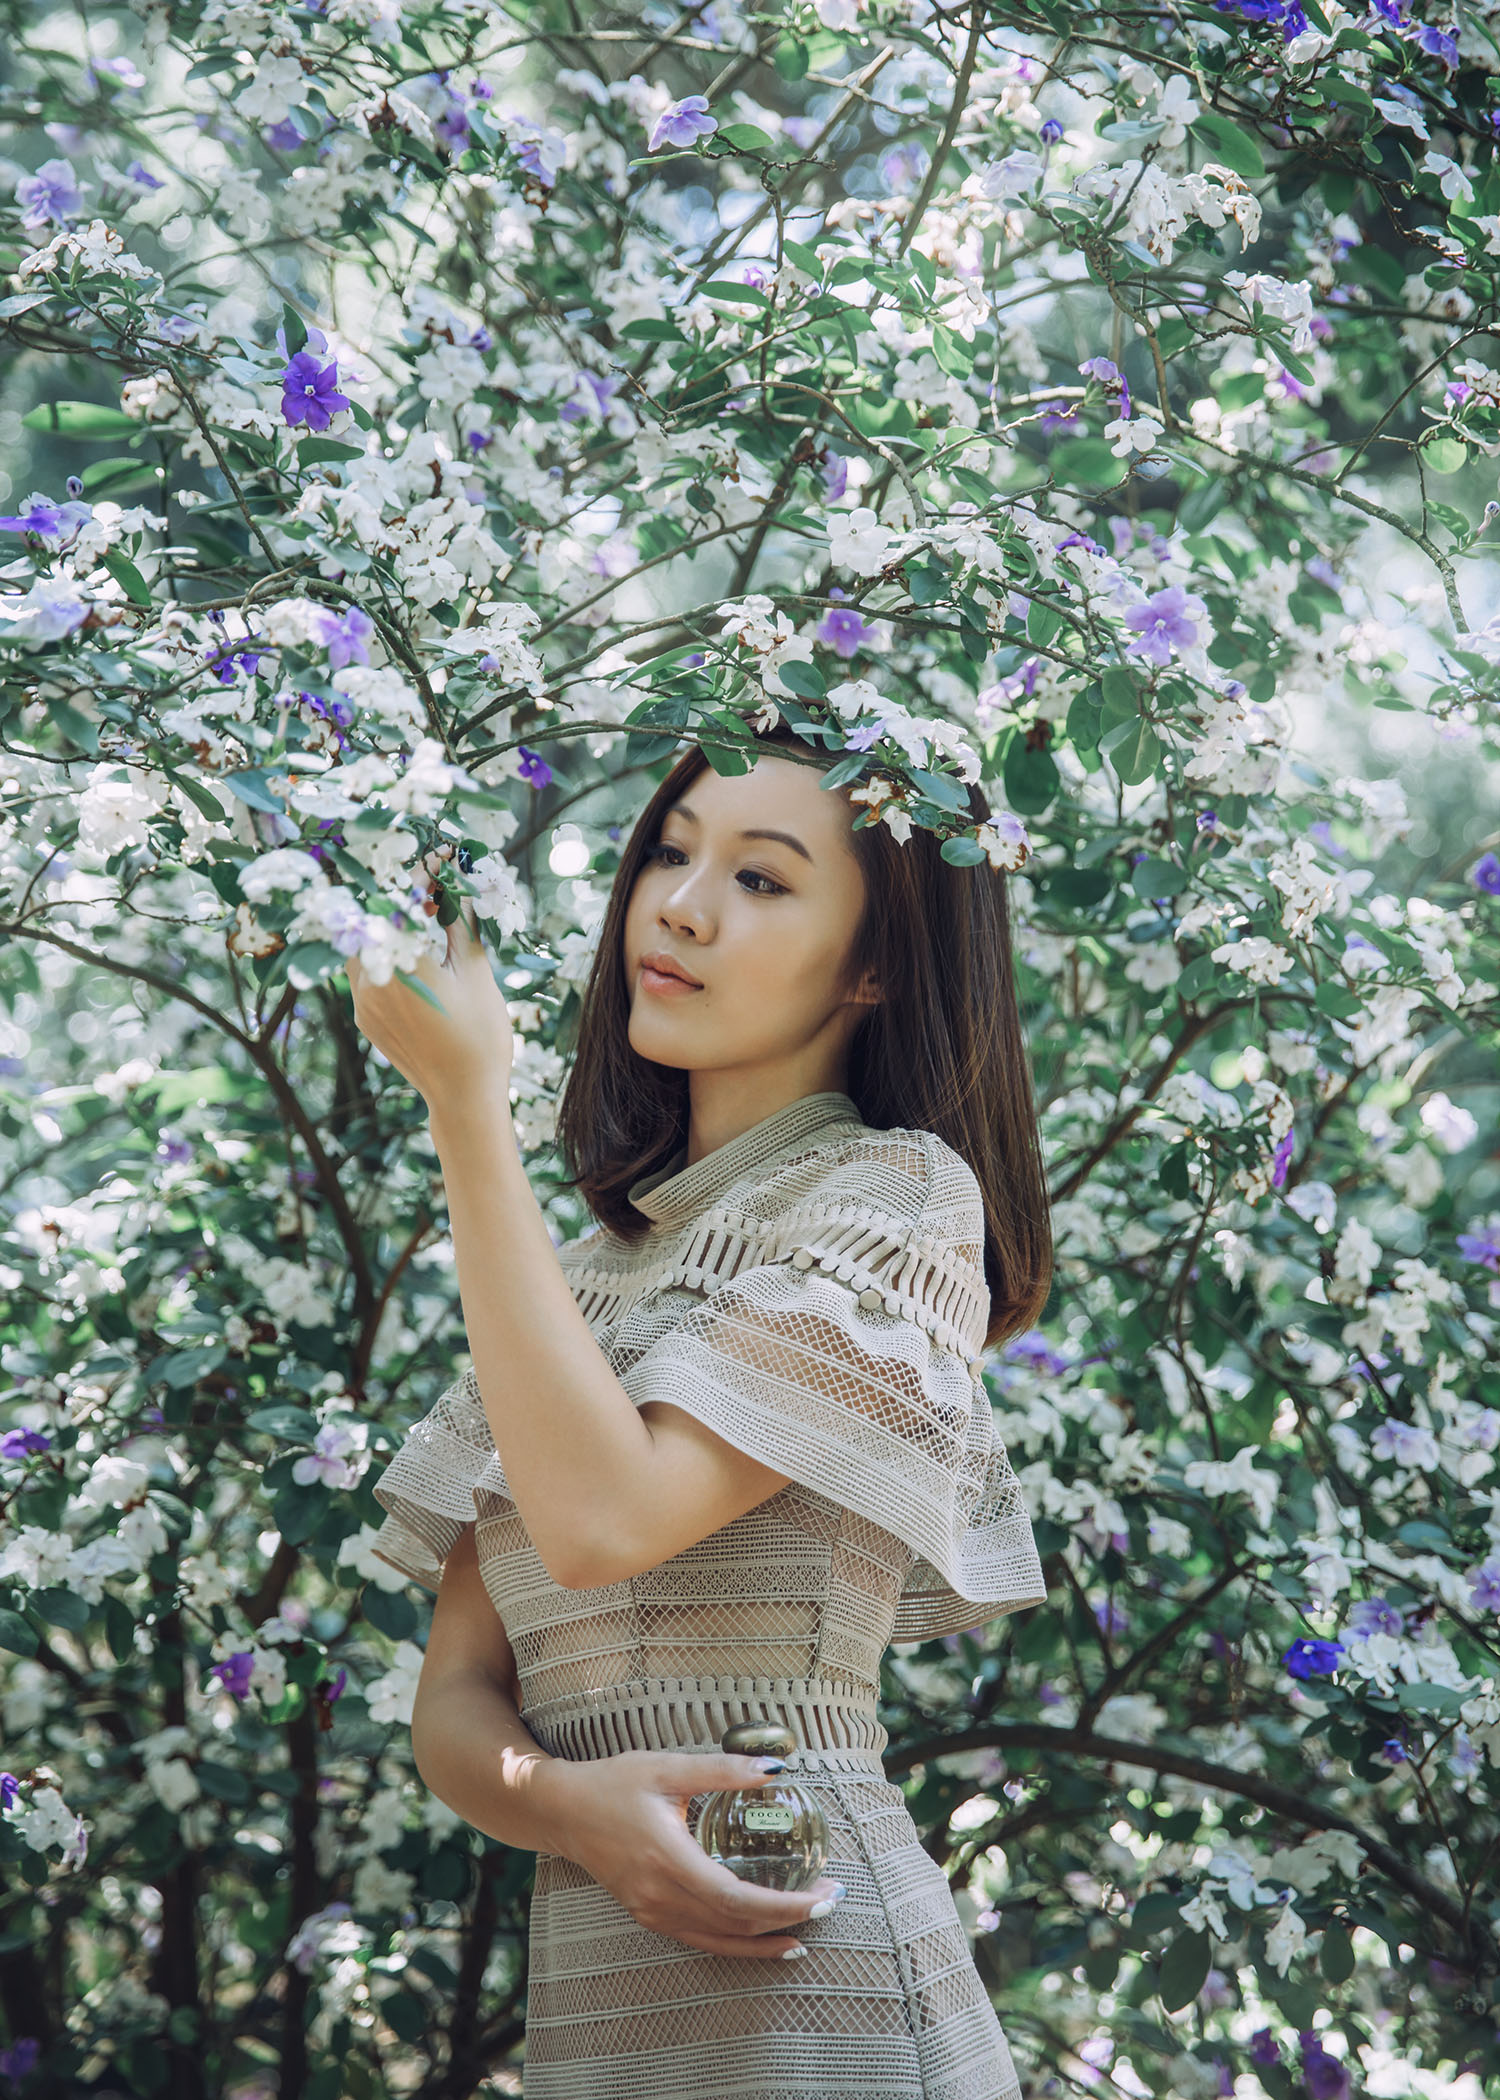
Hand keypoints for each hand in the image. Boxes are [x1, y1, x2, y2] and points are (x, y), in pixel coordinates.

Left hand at [345, 856, 513, 1111]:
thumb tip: (457, 884)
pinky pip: (364, 971)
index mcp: (403, 964)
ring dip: (387, 923)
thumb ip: (461, 923)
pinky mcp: (363, 1016)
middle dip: (401, 893)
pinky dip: (383, 952)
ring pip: (363, 942)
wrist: (463, 1096)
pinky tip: (412, 951)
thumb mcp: (477, 973)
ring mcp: (362, 1000)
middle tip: (432, 883)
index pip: (404, 899)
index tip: (442, 855)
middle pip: (374, 916)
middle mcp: (372, 979)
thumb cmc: (481, 1037)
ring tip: (423, 916)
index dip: (424, 871)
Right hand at [543, 1750, 843, 1959]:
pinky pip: (703, 1939)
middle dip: (789, 1918)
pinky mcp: (650, 1915)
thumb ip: (722, 1770)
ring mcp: (654, 1911)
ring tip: (810, 1928)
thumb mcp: (668, 1768)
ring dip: (768, 1938)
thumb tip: (775, 1768)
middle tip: (831, 1901)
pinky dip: (739, 1944)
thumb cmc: (614, 1784)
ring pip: (721, 1940)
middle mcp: (661, 1896)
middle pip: (735, 1924)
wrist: (564, 1811)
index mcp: (668, 1859)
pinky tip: (765, 1939)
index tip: (821, 1895)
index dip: (784, 1905)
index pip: (736, 1899)